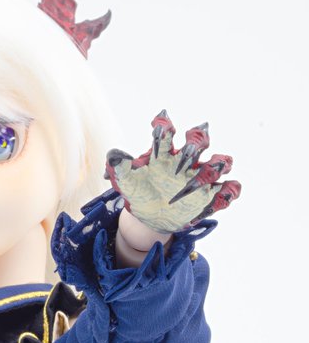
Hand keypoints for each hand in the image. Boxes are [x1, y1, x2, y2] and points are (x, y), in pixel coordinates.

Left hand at [104, 110, 240, 232]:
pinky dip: (229, 191)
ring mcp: (200, 179)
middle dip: (198, 139)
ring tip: (209, 172)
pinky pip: (228, 190)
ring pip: (220, 163)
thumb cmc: (138, 193)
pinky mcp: (209, 197)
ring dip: (218, 164)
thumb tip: (113, 155)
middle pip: (199, 141)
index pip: (166, 133)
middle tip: (190, 142)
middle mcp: (185, 162)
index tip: (160, 124)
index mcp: (164, 154)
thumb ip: (119, 168)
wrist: (148, 218)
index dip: (164, 125)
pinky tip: (221, 195)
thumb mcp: (126, 182)